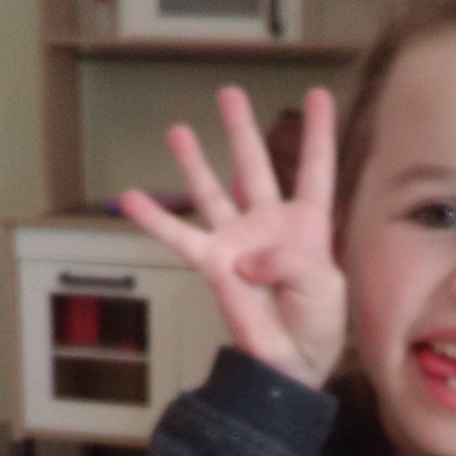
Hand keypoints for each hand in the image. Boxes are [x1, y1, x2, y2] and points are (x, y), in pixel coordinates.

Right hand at [118, 85, 345, 390]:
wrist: (291, 362)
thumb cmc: (317, 325)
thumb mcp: (323, 287)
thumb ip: (290, 262)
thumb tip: (243, 258)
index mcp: (309, 225)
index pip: (315, 170)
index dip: (317, 133)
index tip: (318, 95)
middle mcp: (270, 224)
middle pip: (256, 165)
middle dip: (242, 130)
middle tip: (228, 93)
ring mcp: (238, 240)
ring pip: (214, 192)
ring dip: (195, 161)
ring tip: (178, 129)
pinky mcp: (213, 263)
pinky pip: (180, 238)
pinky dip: (155, 220)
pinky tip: (131, 199)